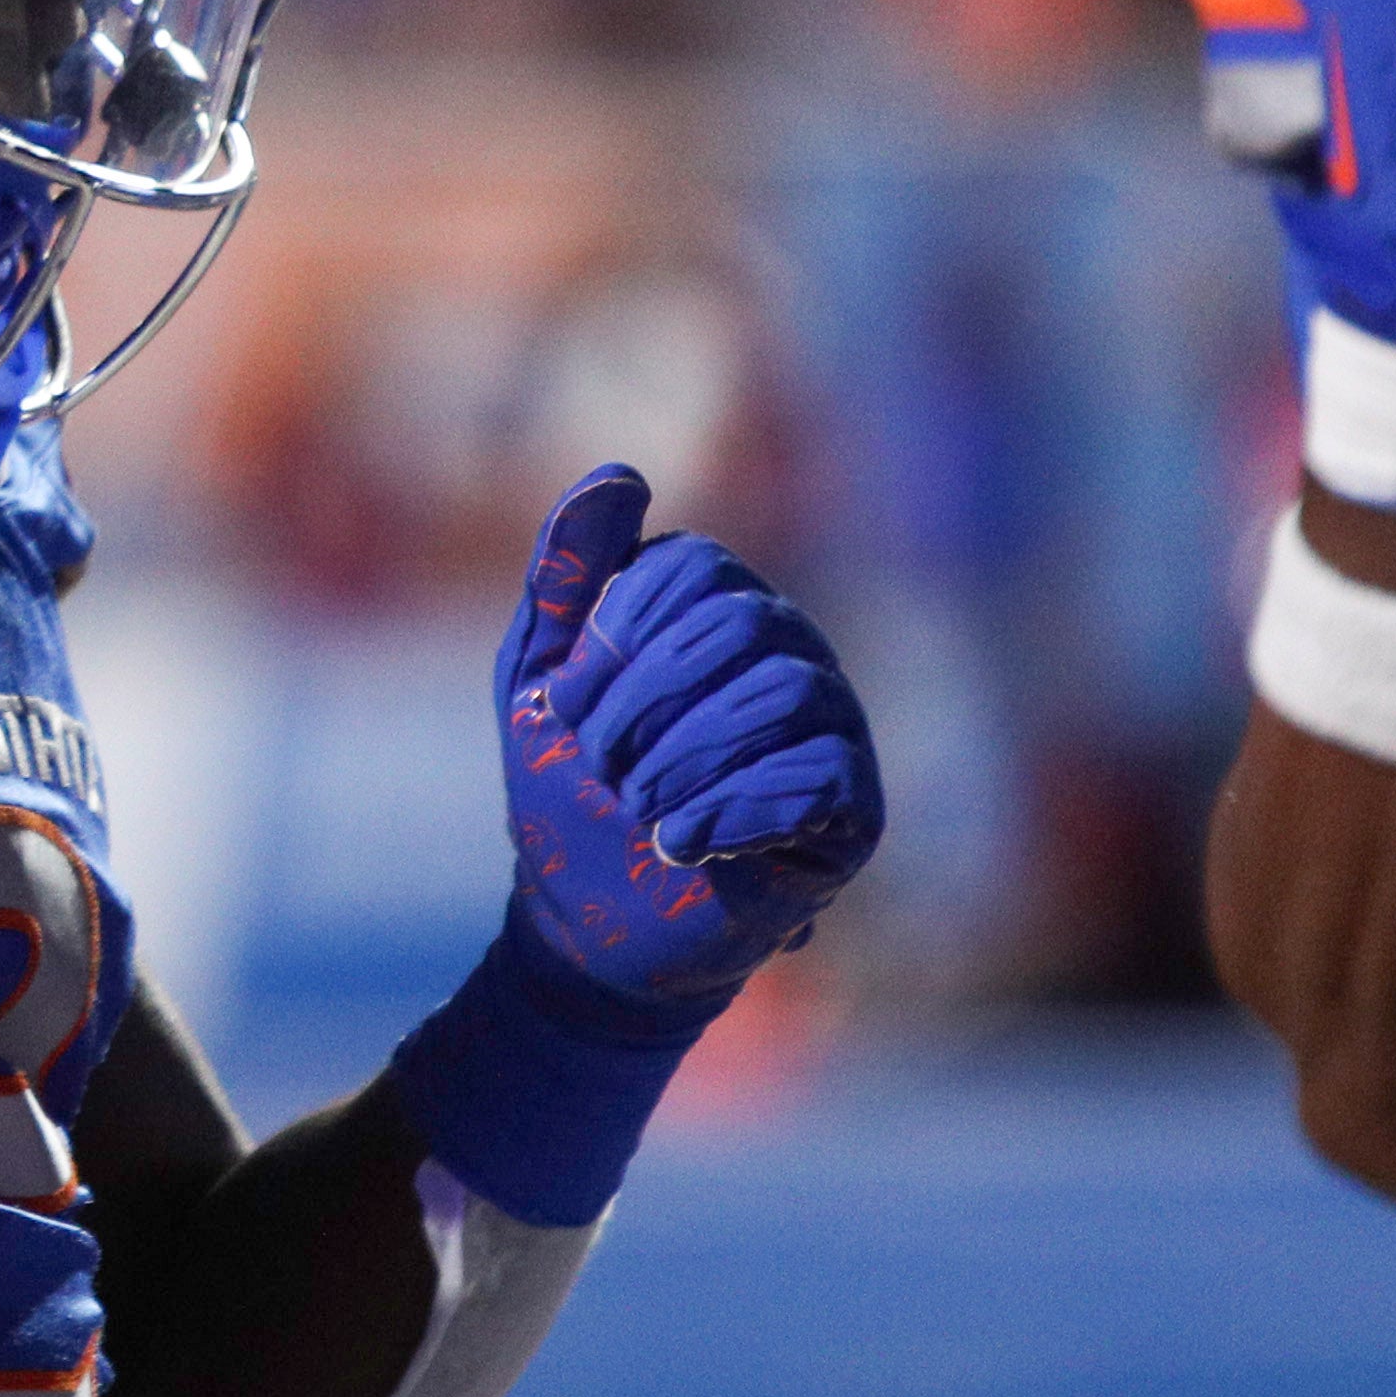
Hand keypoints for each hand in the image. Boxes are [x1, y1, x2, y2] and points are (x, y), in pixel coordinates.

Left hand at [496, 467, 879, 1016]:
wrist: (586, 924)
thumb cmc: (567, 790)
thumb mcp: (539, 674)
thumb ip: (569, 575)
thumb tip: (621, 472)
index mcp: (720, 605)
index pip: (686, 566)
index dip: (611, 642)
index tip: (567, 713)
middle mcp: (790, 650)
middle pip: (735, 624)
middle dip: (641, 707)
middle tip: (605, 770)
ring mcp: (833, 728)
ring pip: (781, 695)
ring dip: (680, 763)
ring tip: (643, 812)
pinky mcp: (855, 811)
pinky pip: (822, 776)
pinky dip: (731, 812)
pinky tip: (685, 844)